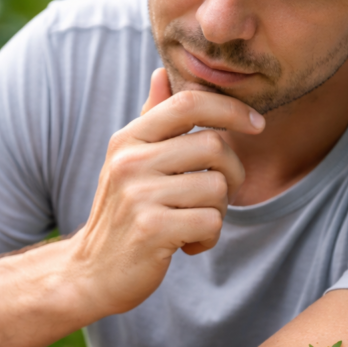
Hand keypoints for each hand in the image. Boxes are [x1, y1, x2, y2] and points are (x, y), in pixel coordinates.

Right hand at [65, 68, 264, 315]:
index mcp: (128, 140)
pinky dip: (209, 238)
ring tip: (192, 224)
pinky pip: (211, 221)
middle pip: (214, 146)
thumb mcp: (128, 164)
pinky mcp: (151, 229)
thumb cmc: (121, 217)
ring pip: (217, 187)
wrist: (91, 273)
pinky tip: (187, 245)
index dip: (231, 109)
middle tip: (216, 197)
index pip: (189, 103)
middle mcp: (130, 162)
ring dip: (218, 212)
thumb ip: (150, 122)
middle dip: (232, 174)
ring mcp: (139, 195)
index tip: (256, 125)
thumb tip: (162, 73)